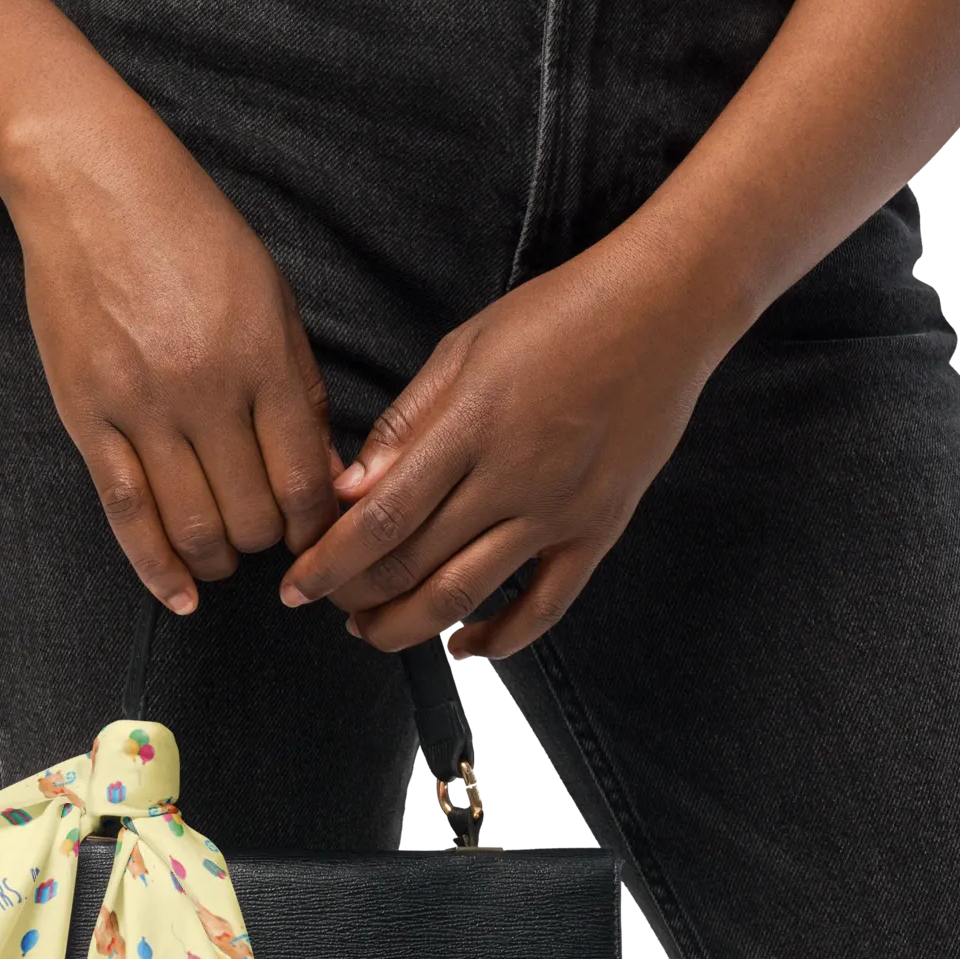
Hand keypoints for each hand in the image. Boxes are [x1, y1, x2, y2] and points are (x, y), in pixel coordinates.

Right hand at [3, 114, 346, 613]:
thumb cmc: (194, 236)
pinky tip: (180, 596)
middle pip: (254, 515)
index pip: (306, 479)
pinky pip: (125, 511)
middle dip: (272, 546)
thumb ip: (299, 387)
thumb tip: (330, 473)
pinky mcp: (88, 415)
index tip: (323, 541)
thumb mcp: (272, 298)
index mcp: (264, 360)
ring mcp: (142, 407)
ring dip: (220, 561)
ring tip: (228, 560)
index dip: (321, 528)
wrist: (91, 186)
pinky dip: (157, 567)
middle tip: (272, 544)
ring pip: (194, 525)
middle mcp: (207, 391)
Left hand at [277, 239, 722, 657]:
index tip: (295, 585)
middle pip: (413, 565)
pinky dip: (499, 639)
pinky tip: (462, 646)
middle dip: (357, 596)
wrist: (664, 312)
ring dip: (408, 625)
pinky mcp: (598, 530)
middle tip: (327, 601)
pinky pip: (545, 606)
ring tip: (372, 631)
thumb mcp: (465, 348)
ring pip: (467, 595)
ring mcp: (558, 511)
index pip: (381, 518)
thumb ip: (407, 423)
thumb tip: (352, 490)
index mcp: (469, 426)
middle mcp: (512, 478)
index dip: (330, 563)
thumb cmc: (558, 316)